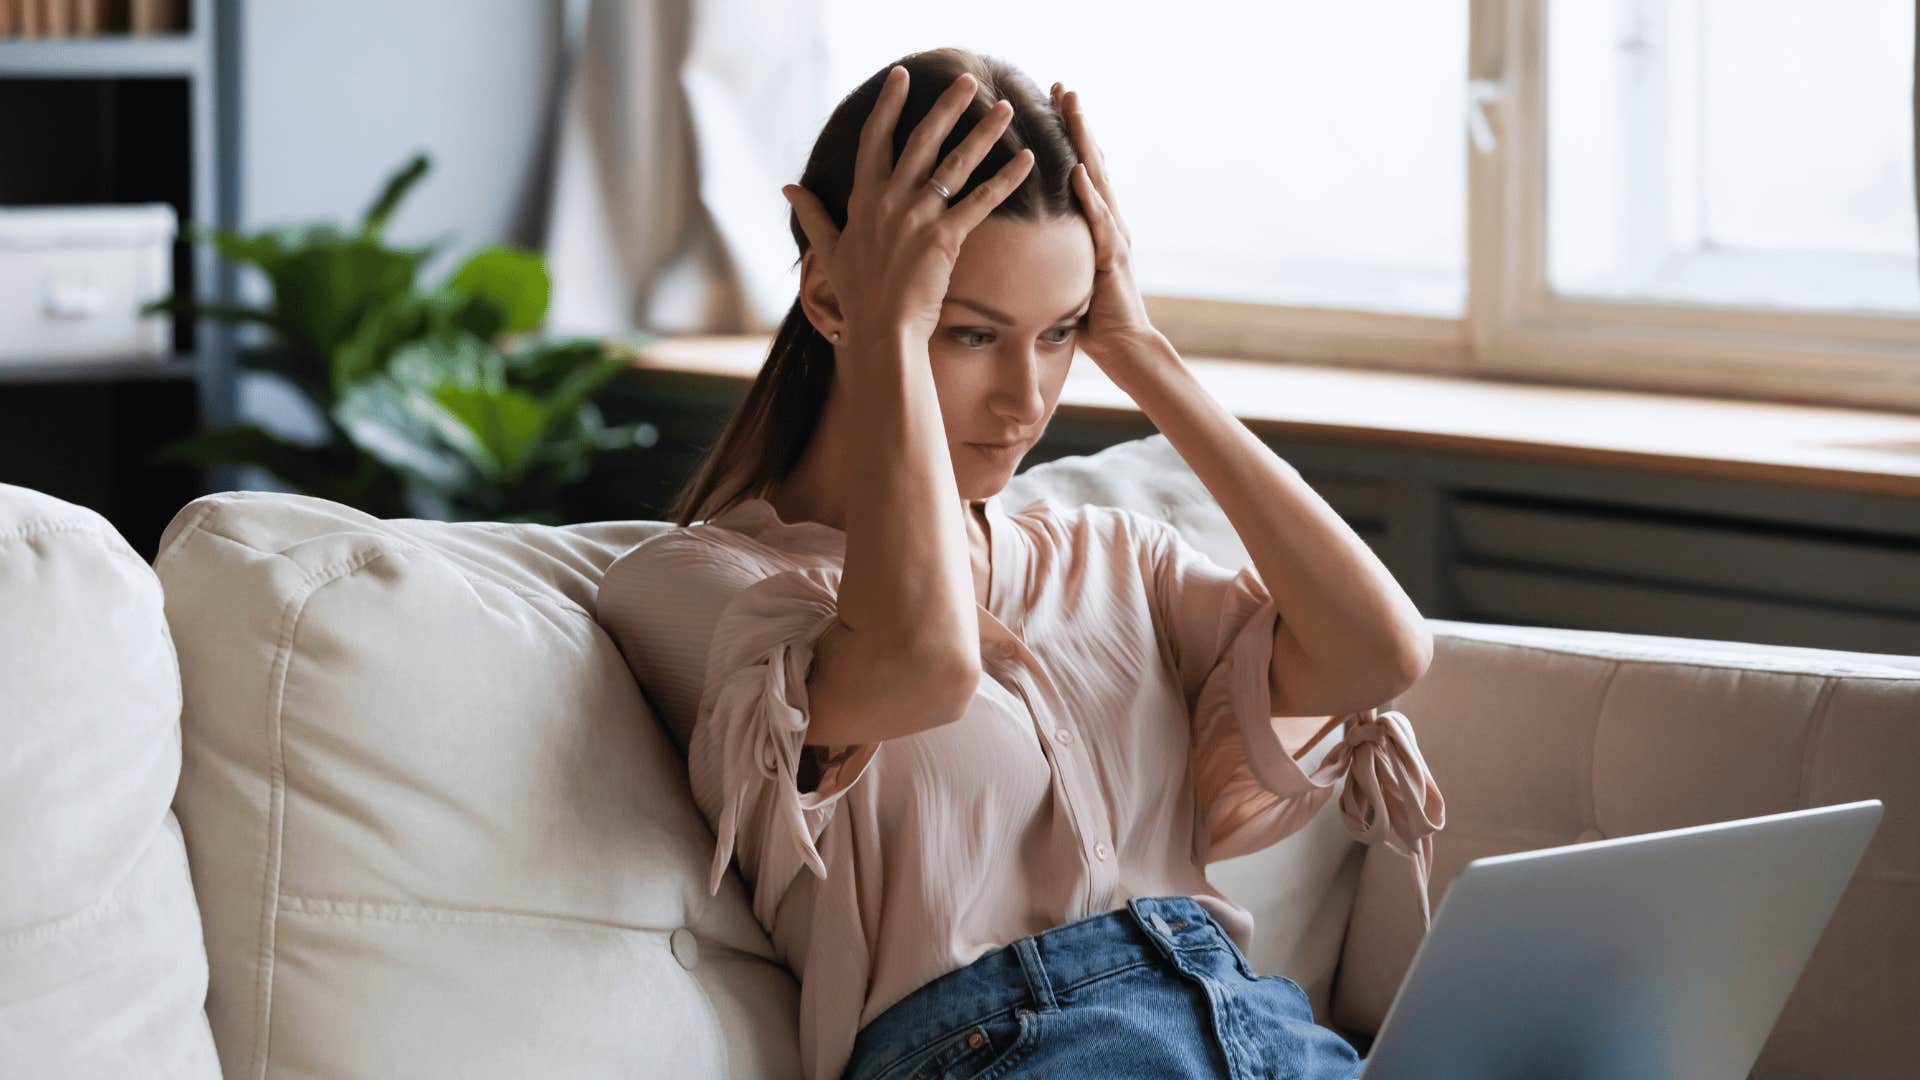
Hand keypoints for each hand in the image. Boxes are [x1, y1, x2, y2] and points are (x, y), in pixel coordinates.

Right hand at [783, 66, 1034, 352]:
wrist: (882, 331)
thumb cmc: (857, 295)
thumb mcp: (827, 251)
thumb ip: (812, 214)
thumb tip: (788, 187)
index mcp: (864, 199)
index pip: (876, 139)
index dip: (889, 104)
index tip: (902, 75)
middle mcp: (891, 200)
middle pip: (922, 140)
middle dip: (947, 106)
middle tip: (969, 80)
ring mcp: (918, 217)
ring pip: (956, 164)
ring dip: (983, 133)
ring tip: (1005, 109)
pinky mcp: (946, 238)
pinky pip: (981, 201)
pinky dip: (1005, 179)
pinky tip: (1027, 160)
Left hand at [1051, 82, 1159, 370]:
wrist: (1124, 348)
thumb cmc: (1091, 318)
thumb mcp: (1064, 275)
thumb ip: (1050, 252)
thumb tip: (1016, 244)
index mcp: (1096, 224)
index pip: (1082, 169)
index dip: (1070, 136)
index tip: (1053, 102)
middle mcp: (1110, 222)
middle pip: (1093, 161)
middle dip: (1078, 123)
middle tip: (1063, 86)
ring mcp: (1115, 236)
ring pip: (1099, 179)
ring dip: (1086, 143)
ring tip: (1073, 110)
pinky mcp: (1113, 258)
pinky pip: (1100, 220)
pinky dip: (1090, 195)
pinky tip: (1079, 171)